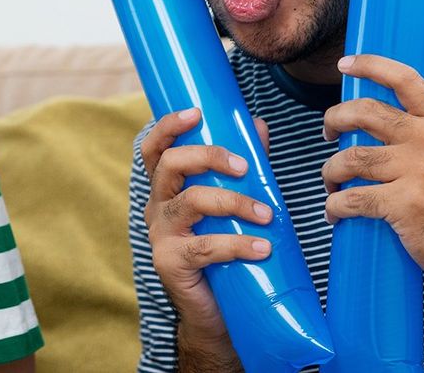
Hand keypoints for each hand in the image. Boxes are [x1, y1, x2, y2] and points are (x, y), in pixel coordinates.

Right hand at [140, 108, 271, 343]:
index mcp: (166, 187)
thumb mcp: (229, 201)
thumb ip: (242, 164)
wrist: (213, 310)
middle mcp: (157, 206)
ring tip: (267, 214)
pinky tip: (262, 247)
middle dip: (209, 156)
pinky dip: (239, 244)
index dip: (169, 126)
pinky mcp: (170, 262)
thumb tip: (258, 126)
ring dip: (235, 202)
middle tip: (244, 166)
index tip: (196, 112)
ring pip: (192, 201)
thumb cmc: (221, 247)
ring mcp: (161, 234)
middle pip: (171, 164)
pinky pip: (205, 246)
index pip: (155, 148)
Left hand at [322, 54, 423, 288]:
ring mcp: (418, 171)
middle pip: (366, 113)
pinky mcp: (405, 203)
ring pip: (353, 157)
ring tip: (331, 181)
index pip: (404, 79)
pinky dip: (335, 205)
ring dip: (331, 170)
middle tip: (328, 132)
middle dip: (335, 119)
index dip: (370, 65)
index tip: (345, 64)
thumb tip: (382, 114)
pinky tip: (334, 211)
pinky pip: (354, 198)